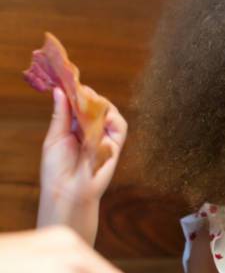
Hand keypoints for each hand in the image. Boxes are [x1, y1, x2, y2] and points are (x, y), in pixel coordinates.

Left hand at [37, 87, 126, 244]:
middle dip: (89, 96)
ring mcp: (104, 138)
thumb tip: (59, 91)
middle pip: (96, 106)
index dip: (77, 93)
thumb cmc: (57, 169)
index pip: (80, 106)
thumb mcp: (55, 137)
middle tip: (80, 89)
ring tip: (89, 102)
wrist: (67, 191)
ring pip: (110, 113)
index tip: (69, 82)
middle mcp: (91, 132)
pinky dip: (113, 117)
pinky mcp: (114, 146)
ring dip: (101, 104)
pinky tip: (100, 115)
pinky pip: (120, 127)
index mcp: (74, 129)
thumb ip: (61, 115)